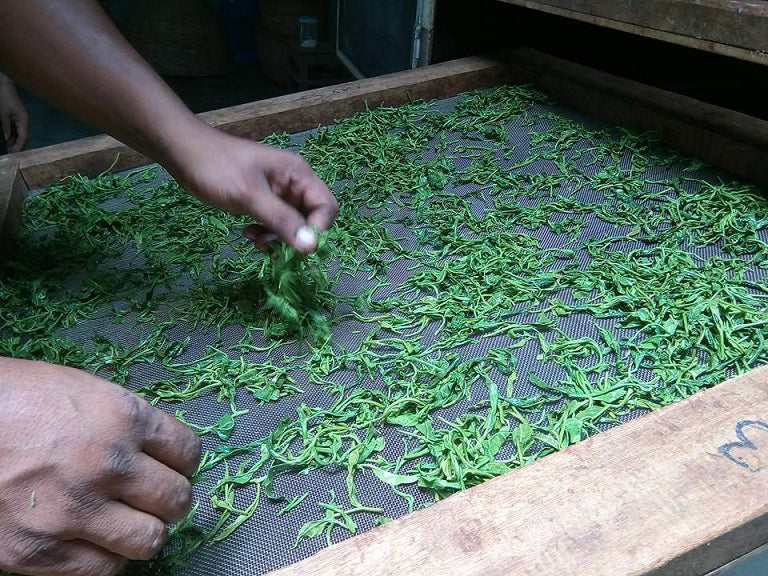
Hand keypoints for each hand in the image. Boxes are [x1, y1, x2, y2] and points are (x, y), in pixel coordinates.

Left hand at [0, 73, 27, 152]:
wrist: (5, 86)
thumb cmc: (5, 99)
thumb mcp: (3, 115)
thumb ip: (6, 129)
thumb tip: (8, 141)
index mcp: (24, 122)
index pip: (24, 138)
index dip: (20, 147)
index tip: (15, 154)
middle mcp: (25, 122)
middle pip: (24, 137)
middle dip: (19, 146)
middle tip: (13, 155)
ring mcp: (21, 120)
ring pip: (20, 134)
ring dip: (15, 141)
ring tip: (9, 149)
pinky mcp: (17, 117)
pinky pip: (16, 129)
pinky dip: (12, 135)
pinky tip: (7, 140)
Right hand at [0, 358, 200, 575]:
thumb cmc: (14, 398)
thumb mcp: (82, 391)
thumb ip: (125, 422)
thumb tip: (157, 450)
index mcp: (123, 417)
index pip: (188, 452)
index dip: (184, 462)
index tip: (174, 467)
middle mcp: (108, 465)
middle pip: (177, 499)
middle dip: (170, 500)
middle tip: (153, 498)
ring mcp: (74, 511)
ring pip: (149, 541)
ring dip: (144, 532)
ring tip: (127, 522)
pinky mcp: (39, 552)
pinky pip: (103, 570)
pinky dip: (105, 558)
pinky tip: (93, 540)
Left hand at [168, 125, 338, 253]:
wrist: (183, 152)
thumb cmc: (217, 168)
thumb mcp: (250, 196)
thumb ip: (281, 220)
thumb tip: (311, 247)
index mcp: (298, 175)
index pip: (326, 207)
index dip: (317, 229)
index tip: (297, 247)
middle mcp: (294, 184)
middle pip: (311, 218)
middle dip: (294, 236)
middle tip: (270, 244)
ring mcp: (279, 193)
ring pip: (293, 224)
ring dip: (278, 237)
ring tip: (254, 238)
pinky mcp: (264, 201)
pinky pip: (276, 223)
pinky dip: (266, 233)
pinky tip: (248, 233)